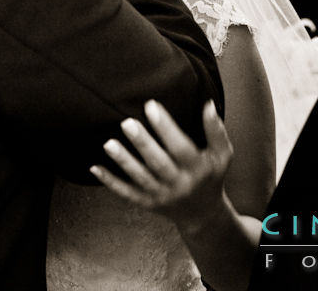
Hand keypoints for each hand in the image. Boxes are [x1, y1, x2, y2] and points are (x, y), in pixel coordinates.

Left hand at [90, 99, 233, 227]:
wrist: (202, 213)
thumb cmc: (211, 177)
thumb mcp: (222, 155)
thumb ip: (215, 131)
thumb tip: (207, 104)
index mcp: (198, 169)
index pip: (180, 147)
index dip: (166, 127)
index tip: (151, 106)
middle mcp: (179, 184)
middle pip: (158, 163)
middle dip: (142, 143)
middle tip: (127, 123)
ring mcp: (161, 195)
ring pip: (140, 178)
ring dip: (124, 161)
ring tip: (109, 143)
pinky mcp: (147, 203)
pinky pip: (126, 193)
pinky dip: (110, 181)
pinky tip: (95, 167)